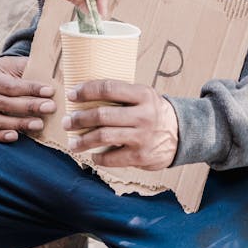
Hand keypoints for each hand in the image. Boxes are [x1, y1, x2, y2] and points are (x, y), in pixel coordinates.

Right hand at [0, 56, 56, 142]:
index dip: (31, 89)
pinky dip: (0, 136)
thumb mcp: (18, 65)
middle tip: (50, 108)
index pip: (11, 86)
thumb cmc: (11, 72)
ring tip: (40, 124)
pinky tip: (16, 136)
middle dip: (30, 106)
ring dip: (19, 123)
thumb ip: (33, 67)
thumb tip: (59, 70)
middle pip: (5, 103)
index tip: (51, 91)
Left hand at [63, 80, 178, 169]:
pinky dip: (98, 157)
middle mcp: (143, 114)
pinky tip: (93, 155)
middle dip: (79, 119)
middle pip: (102, 115)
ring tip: (72, 142)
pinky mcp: (140, 156)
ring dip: (83, 140)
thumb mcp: (143, 96)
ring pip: (103, 137)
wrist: (180, 134)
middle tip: (67, 121)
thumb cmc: (152, 112)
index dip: (86, 91)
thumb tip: (83, 94)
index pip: (109, 89)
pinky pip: (111, 158)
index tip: (71, 94)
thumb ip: (121, 94)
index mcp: (143, 94)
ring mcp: (142, 136)